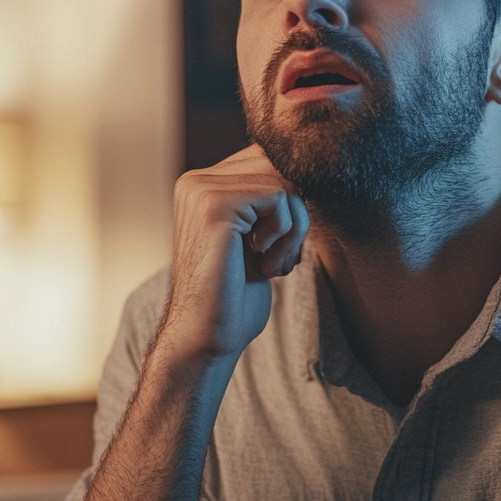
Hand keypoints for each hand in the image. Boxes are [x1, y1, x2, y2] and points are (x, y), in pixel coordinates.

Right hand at [162, 144, 308, 358]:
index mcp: (201, 186)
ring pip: (283, 182)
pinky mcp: (215, 205)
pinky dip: (285, 234)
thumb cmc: (235, 296)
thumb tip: (306, 171)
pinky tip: (264, 264)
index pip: (267, 163)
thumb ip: (268, 203)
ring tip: (272, 263)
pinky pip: (279, 197)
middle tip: (280, 255)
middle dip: (294, 213)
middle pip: (278, 167)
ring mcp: (201, 190)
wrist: (208, 337)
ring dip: (293, 229)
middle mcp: (195, 182)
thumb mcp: (256, 237)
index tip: (274, 247)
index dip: (287, 205)